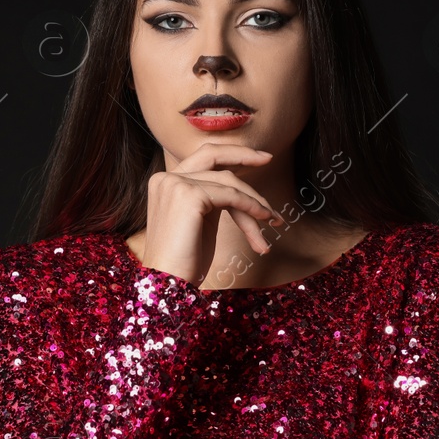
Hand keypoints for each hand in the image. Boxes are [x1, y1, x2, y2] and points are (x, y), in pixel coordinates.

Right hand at [139, 141, 286, 285]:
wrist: (169, 284)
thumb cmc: (186, 262)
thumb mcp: (201, 222)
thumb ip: (213, 200)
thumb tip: (239, 190)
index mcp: (165, 182)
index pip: (202, 158)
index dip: (230, 154)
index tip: (257, 158)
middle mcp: (166, 178)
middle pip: (212, 155)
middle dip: (242, 154)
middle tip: (269, 158)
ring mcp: (175, 184)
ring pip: (229, 183)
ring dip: (255, 202)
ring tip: (273, 221)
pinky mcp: (189, 196)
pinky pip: (232, 196)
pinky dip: (252, 207)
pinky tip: (264, 219)